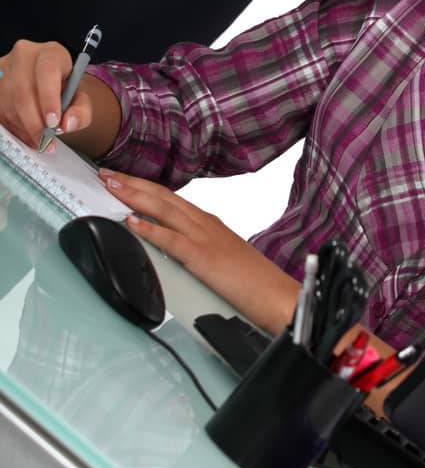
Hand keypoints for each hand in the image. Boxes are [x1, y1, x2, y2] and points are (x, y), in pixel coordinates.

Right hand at [0, 38, 74, 147]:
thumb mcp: (80, 97)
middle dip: (34, 121)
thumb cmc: (64, 89)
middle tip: (45, 139)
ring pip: (9, 104)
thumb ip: (81, 111)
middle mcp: (24, 56)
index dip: (49, 98)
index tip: (53, 121)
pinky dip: (13, 128)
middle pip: (24, 91)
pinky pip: (0, 112)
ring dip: (24, 128)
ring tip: (39, 140)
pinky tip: (26, 135)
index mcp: (50, 52)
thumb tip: (67, 123)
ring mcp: (4, 68)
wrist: (48, 86)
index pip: (47, 70)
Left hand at [99, 170, 299, 332]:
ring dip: (134, 196)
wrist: (276, 294)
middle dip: (132, 184)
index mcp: (208, 223)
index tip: (122, 179)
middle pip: (163, 197)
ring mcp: (204, 238)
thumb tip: (176, 247)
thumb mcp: (222, 255)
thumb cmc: (253, 280)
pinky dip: (150, 229)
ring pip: (164, 210)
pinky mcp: (203, 257)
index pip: (170, 198)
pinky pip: (171, 240)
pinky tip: (132, 222)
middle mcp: (205, 223)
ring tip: (111, 187)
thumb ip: (199, 247)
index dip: (144, 186)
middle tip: (105, 173)